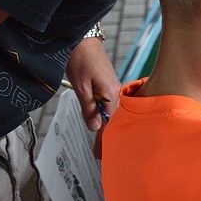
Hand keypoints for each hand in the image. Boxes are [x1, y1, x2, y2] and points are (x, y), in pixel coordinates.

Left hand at [65, 37, 120, 157]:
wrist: (85, 42)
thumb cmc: (81, 60)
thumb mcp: (80, 85)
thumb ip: (89, 108)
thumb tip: (95, 128)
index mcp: (113, 95)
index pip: (111, 125)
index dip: (105, 141)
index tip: (100, 156)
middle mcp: (119, 96)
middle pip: (117, 123)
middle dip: (110, 140)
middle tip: (101, 158)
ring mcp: (118, 93)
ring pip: (116, 117)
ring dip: (110, 132)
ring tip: (102, 148)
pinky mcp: (114, 90)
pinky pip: (114, 110)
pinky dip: (110, 121)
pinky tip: (104, 129)